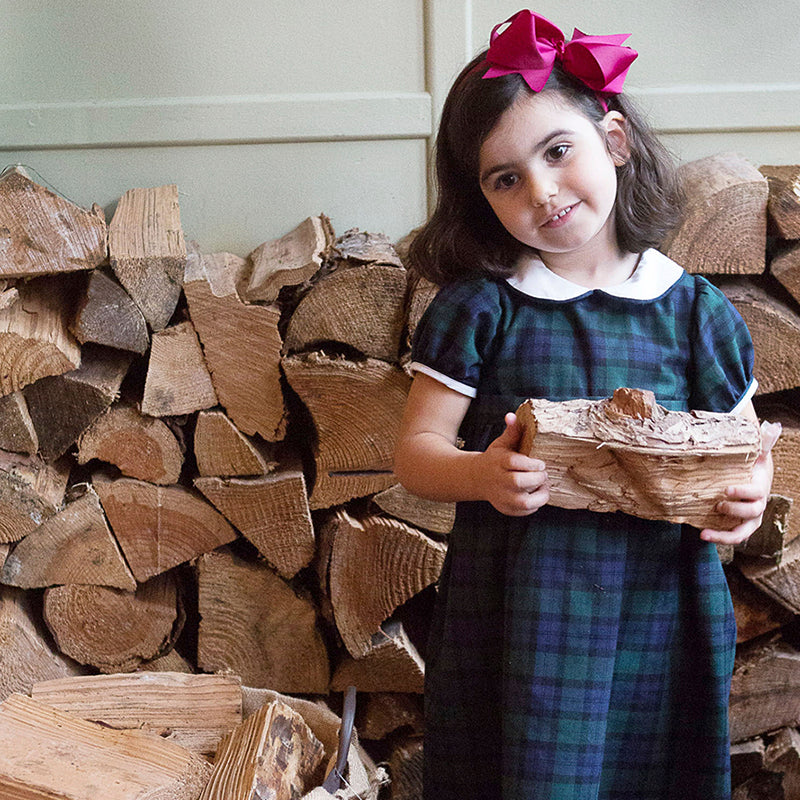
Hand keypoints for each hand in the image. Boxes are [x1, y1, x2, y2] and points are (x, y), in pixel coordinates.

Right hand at [478, 412, 549, 515]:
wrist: (477, 478)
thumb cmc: (495, 459)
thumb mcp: (501, 444)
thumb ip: (511, 432)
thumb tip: (511, 415)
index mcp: (497, 462)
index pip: (513, 462)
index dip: (531, 463)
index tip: (540, 463)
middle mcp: (497, 480)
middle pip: (518, 482)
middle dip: (536, 478)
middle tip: (543, 474)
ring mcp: (500, 497)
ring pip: (523, 502)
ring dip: (539, 496)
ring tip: (543, 487)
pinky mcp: (505, 508)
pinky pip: (523, 511)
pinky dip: (534, 505)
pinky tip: (535, 494)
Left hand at [700, 420, 780, 544]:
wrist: (750, 477)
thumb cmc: (750, 464)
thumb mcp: (756, 451)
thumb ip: (761, 440)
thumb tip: (770, 425)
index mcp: (761, 487)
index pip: (755, 492)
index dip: (743, 492)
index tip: (726, 489)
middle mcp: (758, 506)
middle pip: (752, 513)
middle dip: (734, 510)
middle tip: (717, 504)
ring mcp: (748, 519)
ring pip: (742, 533)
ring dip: (724, 535)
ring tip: (704, 534)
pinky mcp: (738, 525)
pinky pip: (731, 536)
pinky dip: (719, 537)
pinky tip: (701, 534)